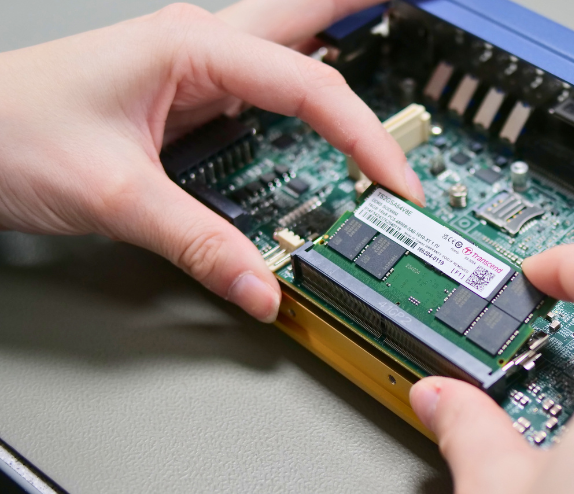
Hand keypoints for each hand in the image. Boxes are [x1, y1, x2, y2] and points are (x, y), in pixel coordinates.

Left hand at [0, 0, 423, 321]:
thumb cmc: (9, 134)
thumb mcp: (115, 197)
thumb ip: (197, 245)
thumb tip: (260, 283)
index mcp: (189, 48)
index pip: (308, 87)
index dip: (364, 137)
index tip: (395, 180)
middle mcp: (195, 46)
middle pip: (302, 20)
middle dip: (358, 14)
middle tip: (409, 10)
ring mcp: (190, 67)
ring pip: (284, 46)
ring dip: (335, 45)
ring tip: (381, 35)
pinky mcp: (182, 94)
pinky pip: (260, 84)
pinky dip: (301, 93)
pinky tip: (315, 105)